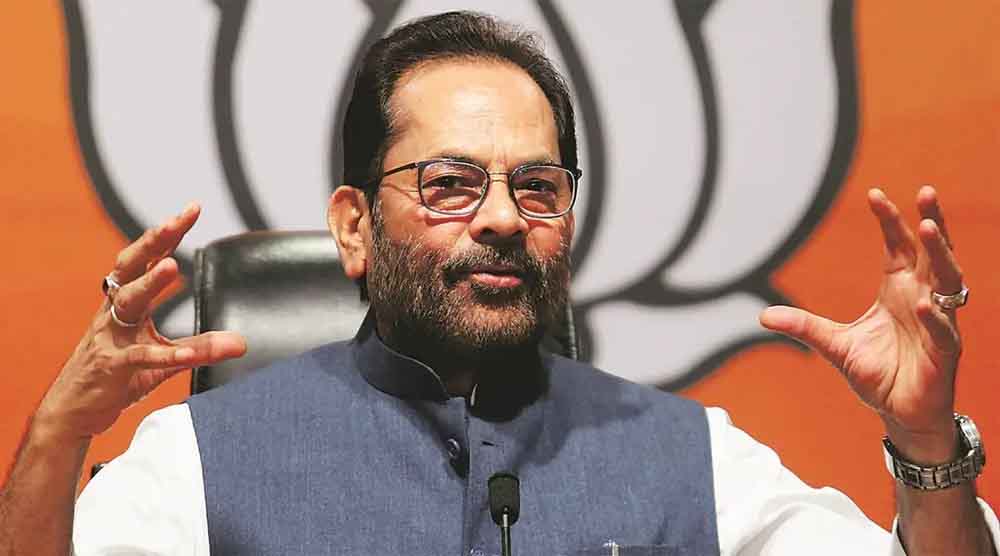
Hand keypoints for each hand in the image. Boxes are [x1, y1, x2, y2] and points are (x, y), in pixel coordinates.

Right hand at [33, 203, 246, 442]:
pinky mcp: (112, 366)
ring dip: (150, 284)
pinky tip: (187, 351)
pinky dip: (165, 353)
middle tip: (175, 221)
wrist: (74, 410)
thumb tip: (240, 343)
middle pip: (130, 268)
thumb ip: (199, 347)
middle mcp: (113, 312)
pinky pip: (140, 356)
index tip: (191, 210)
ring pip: (128, 303)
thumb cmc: (116, 374)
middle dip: (153, 242)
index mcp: (124, 302)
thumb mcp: (161, 357)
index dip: (167, 234)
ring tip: (172, 267)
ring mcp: (110, 337)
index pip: (146, 259)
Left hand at [760, 186, 963, 459]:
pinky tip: (924, 305)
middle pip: (933, 254)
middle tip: (926, 192)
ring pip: (949, 282)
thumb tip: (763, 316)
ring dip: (941, 255)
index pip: (899, 247)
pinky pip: (943, 332)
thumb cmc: (878, 373)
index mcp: (900, 290)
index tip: (875, 193)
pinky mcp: (944, 355)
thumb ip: (804, 327)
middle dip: (931, 223)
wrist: (901, 413)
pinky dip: (935, 318)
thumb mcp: (834, 345)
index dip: (891, 220)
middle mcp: (924, 300)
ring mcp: (938, 325)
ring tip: (928, 229)